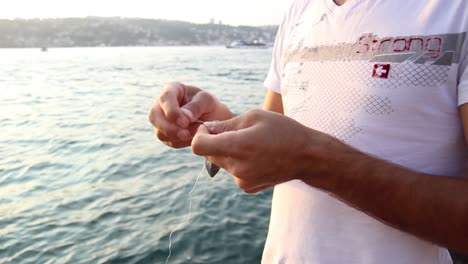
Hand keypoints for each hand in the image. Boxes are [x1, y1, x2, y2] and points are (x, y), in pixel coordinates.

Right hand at [148, 82, 232, 147]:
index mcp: (171, 89)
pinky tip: (192, 138)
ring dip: (177, 137)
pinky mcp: (164, 134)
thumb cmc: (209, 105)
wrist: (212, 119)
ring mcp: (160, 120)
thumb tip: (185, 116)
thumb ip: (196, 106)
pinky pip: (168, 141)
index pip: (165, 98)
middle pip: (154, 116)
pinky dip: (180, 142)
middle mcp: (161, 104)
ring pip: (160, 132)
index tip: (185, 122)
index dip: (172, 111)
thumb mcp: (207, 101)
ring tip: (196, 134)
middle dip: (169, 128)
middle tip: (185, 135)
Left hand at [191, 109, 345, 192]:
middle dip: (214, 141)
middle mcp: (237, 167)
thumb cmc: (283, 131)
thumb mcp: (255, 117)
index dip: (200, 134)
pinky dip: (238, 163)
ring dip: (228, 152)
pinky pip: (233, 171)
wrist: (308, 157)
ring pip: (221, 162)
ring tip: (251, 144)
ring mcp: (242, 180)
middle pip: (209, 153)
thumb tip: (207, 129)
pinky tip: (257, 157)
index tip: (211, 128)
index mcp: (237, 147)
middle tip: (234, 131)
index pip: (199, 146)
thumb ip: (226, 124)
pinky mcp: (247, 187)